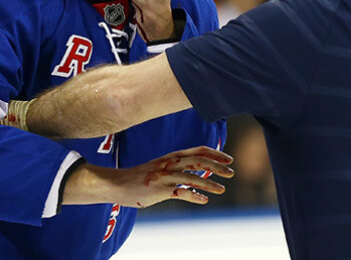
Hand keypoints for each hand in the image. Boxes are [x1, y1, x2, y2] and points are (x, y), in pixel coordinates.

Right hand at [63, 146, 233, 207]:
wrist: (118, 184)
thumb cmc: (142, 176)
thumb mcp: (161, 166)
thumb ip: (179, 166)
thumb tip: (200, 169)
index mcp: (172, 156)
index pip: (197, 150)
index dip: (215, 154)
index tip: (229, 159)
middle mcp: (170, 163)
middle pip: (198, 161)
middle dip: (217, 166)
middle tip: (231, 172)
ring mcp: (165, 176)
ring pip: (192, 176)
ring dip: (209, 182)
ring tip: (221, 188)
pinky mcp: (160, 190)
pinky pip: (180, 192)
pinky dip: (194, 196)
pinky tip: (204, 200)